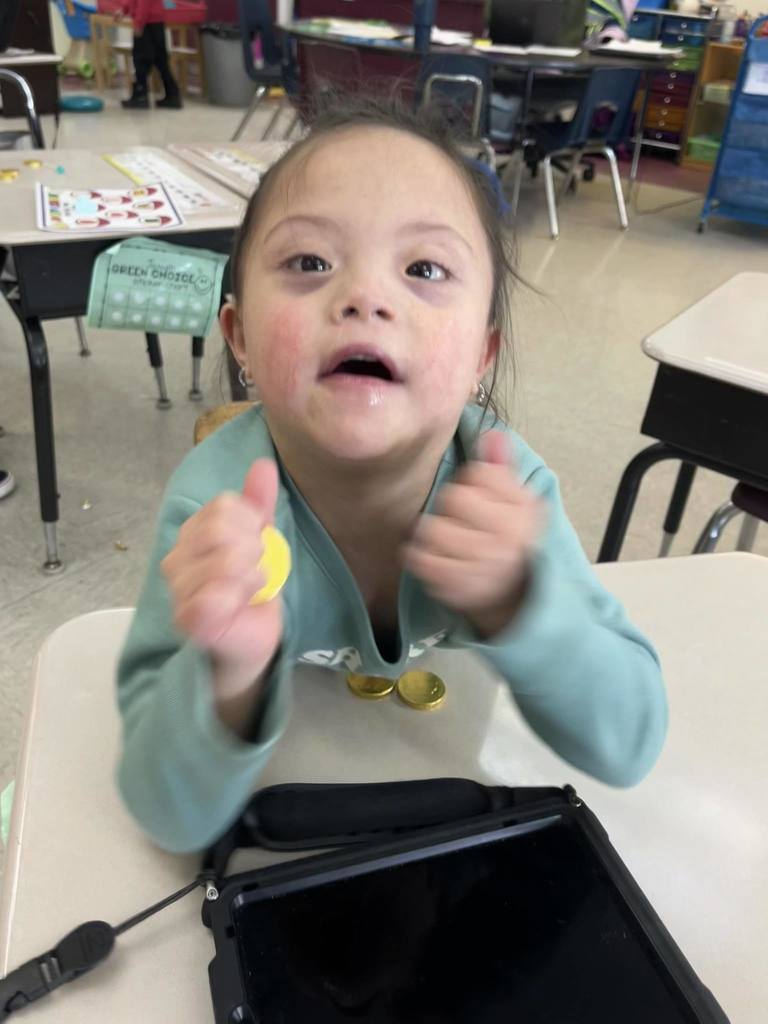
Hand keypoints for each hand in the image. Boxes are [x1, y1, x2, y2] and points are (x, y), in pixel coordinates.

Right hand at [161, 460, 283, 690]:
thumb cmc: (250, 586)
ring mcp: (177, 590)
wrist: (250, 636)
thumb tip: (264, 464)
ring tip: (250, 589)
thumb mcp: (260, 538)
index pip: (223, 507)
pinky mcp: (187, 620)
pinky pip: (215, 597)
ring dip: (252, 577)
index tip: (257, 545)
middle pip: (220, 531)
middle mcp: (175, 558)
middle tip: (256, 570)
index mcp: (192, 533)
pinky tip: (239, 606)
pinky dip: (239, 598)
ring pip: (224, 563)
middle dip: (253, 550)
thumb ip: (258, 502)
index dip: (251, 524)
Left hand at [403, 431, 543, 636]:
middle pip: (453, 498)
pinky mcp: (456, 586)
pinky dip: (420, 556)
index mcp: (523, 512)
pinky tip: (435, 557)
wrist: (510, 594)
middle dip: (452, 507)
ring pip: (433, 529)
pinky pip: (421, 559)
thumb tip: (492, 434)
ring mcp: (481, 565)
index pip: (479, 474)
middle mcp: (506, 539)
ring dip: (434, 532)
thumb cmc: (507, 539)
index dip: (472, 482)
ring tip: (447, 540)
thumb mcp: (515, 501)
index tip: (480, 497)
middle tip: (462, 521)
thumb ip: (501, 468)